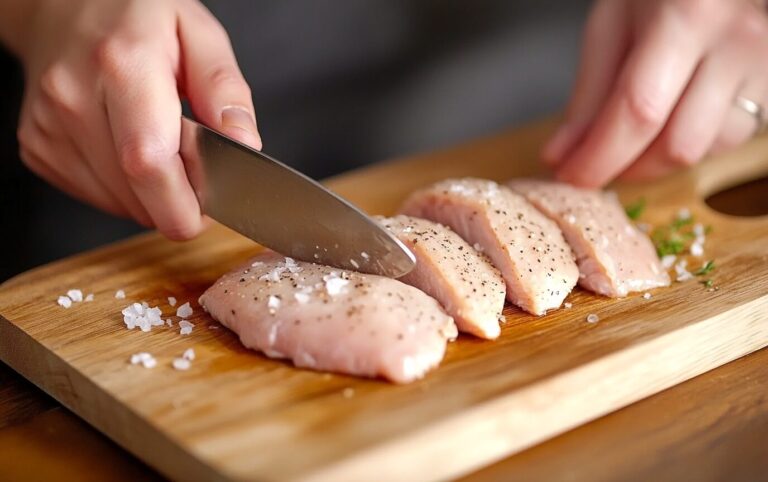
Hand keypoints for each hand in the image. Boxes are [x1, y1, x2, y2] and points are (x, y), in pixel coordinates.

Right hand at [14, 0, 259, 238]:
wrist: (64, 9)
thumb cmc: (138, 19)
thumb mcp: (199, 34)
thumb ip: (224, 89)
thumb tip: (244, 143)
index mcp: (122, 64)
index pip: (149, 161)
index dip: (184, 202)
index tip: (210, 209)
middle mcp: (74, 97)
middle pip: (135, 192)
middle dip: (177, 203)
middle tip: (197, 178)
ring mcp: (49, 127)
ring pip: (119, 204)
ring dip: (152, 197)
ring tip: (162, 150)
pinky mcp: (38, 148)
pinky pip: (96, 197)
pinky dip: (126, 191)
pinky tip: (129, 150)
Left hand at [542, 0, 767, 186]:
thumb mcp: (609, 28)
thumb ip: (587, 99)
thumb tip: (561, 158)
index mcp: (687, 17)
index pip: (639, 112)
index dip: (600, 157)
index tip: (570, 177)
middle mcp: (736, 43)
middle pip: (676, 146)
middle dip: (626, 168)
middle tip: (594, 162)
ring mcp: (764, 66)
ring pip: (703, 151)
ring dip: (655, 160)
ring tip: (631, 135)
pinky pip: (726, 143)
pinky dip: (686, 146)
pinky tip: (669, 122)